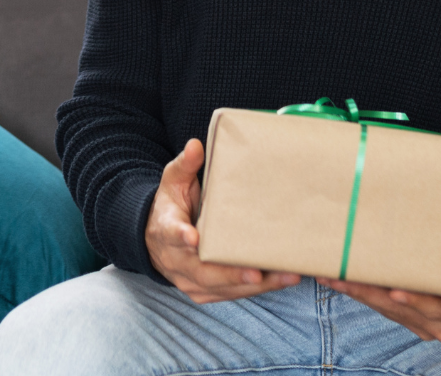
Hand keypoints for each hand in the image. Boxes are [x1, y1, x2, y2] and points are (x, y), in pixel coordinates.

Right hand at [145, 139, 301, 303]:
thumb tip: (196, 145)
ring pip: (220, 288)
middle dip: (229, 274)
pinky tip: (280, 281)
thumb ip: (185, 165)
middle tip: (255, 272)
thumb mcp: (173, 182)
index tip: (193, 238)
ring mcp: (189, 280)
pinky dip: (255, 290)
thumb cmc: (171, 206)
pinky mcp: (204, 291)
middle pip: (201, 272)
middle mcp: (176, 261)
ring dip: (251, 286)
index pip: (171, 234)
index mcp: (165, 230)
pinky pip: (230, 294)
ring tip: (284, 277)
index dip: (181, 237)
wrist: (156, 238)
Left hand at [317, 212, 440, 342]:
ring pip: (384, 311)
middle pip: (397, 310)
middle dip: (367, 294)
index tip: (395, 292)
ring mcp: (421, 325)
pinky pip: (383, 309)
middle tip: (339, 278)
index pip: (435, 308)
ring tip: (330, 276)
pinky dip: (364, 295)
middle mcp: (438, 325)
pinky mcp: (409, 321)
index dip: (415, 302)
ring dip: (358, 294)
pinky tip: (343, 282)